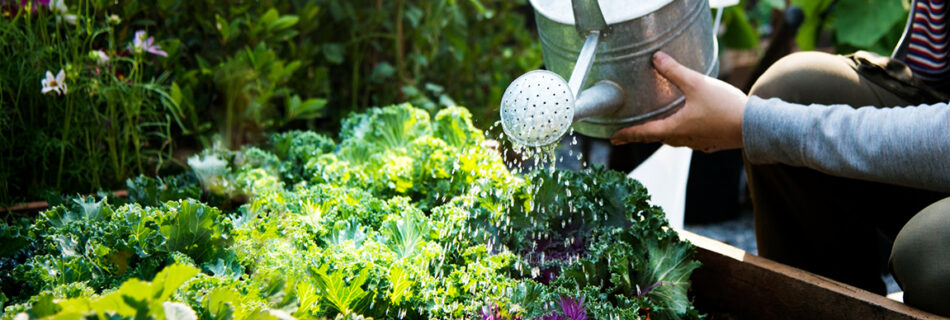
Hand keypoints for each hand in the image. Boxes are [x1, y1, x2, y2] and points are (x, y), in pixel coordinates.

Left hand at [610, 51, 747, 151]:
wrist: (755, 126)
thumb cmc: (724, 107)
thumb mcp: (697, 84)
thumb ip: (674, 72)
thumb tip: (656, 58)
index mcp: (675, 129)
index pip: (644, 133)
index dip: (627, 135)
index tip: (613, 139)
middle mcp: (684, 139)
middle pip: (658, 138)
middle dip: (643, 135)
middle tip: (630, 133)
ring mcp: (699, 143)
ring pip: (675, 140)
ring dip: (663, 135)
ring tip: (657, 128)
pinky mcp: (712, 142)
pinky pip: (691, 140)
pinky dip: (682, 134)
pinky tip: (688, 129)